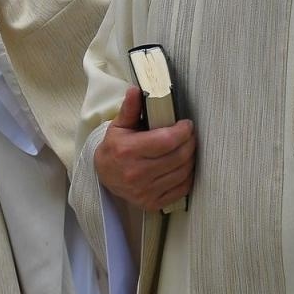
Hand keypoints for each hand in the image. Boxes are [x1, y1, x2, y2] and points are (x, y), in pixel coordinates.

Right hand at [94, 87, 195, 212]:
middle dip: (189, 142)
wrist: (103, 176)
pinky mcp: (153, 203)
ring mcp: (145, 192)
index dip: (183, 131)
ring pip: (183, 172)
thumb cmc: (114, 147)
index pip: (167, 140)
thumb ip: (130, 109)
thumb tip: (136, 89)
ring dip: (190, 157)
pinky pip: (181, 189)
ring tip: (187, 147)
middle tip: (190, 134)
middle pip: (178, 156)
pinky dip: (187, 175)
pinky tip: (183, 165)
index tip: (186, 124)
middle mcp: (137, 174)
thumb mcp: (119, 126)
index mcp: (128, 151)